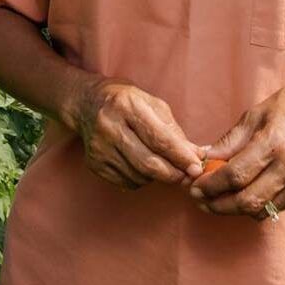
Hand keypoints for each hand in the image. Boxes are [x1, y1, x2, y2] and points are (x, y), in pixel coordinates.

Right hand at [77, 74, 208, 190]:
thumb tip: (196, 155)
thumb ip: (174, 131)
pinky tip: (142, 165)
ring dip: (158, 176)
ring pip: (139, 176)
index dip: (180, 156)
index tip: (196, 167)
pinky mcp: (95, 164)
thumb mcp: (152, 104)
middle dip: (173, 173)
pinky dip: (141, 179)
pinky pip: (126, 182)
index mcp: (128, 106)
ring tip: (162, 163)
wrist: (87, 103)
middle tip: (187, 175)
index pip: (159, 138)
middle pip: (148, 163)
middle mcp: (110, 127)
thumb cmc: (127, 101)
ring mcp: (100, 148)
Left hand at [187, 81, 284, 218]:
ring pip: (259, 210)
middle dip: (217, 204)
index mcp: (275, 143)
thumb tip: (205, 158)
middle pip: (246, 201)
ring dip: (233, 209)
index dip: (211, 185)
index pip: (236, 175)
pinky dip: (253, 207)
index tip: (194, 185)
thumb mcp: (257, 113)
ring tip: (215, 200)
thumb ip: (230, 140)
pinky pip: (273, 208)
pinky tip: (240, 196)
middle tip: (200, 199)